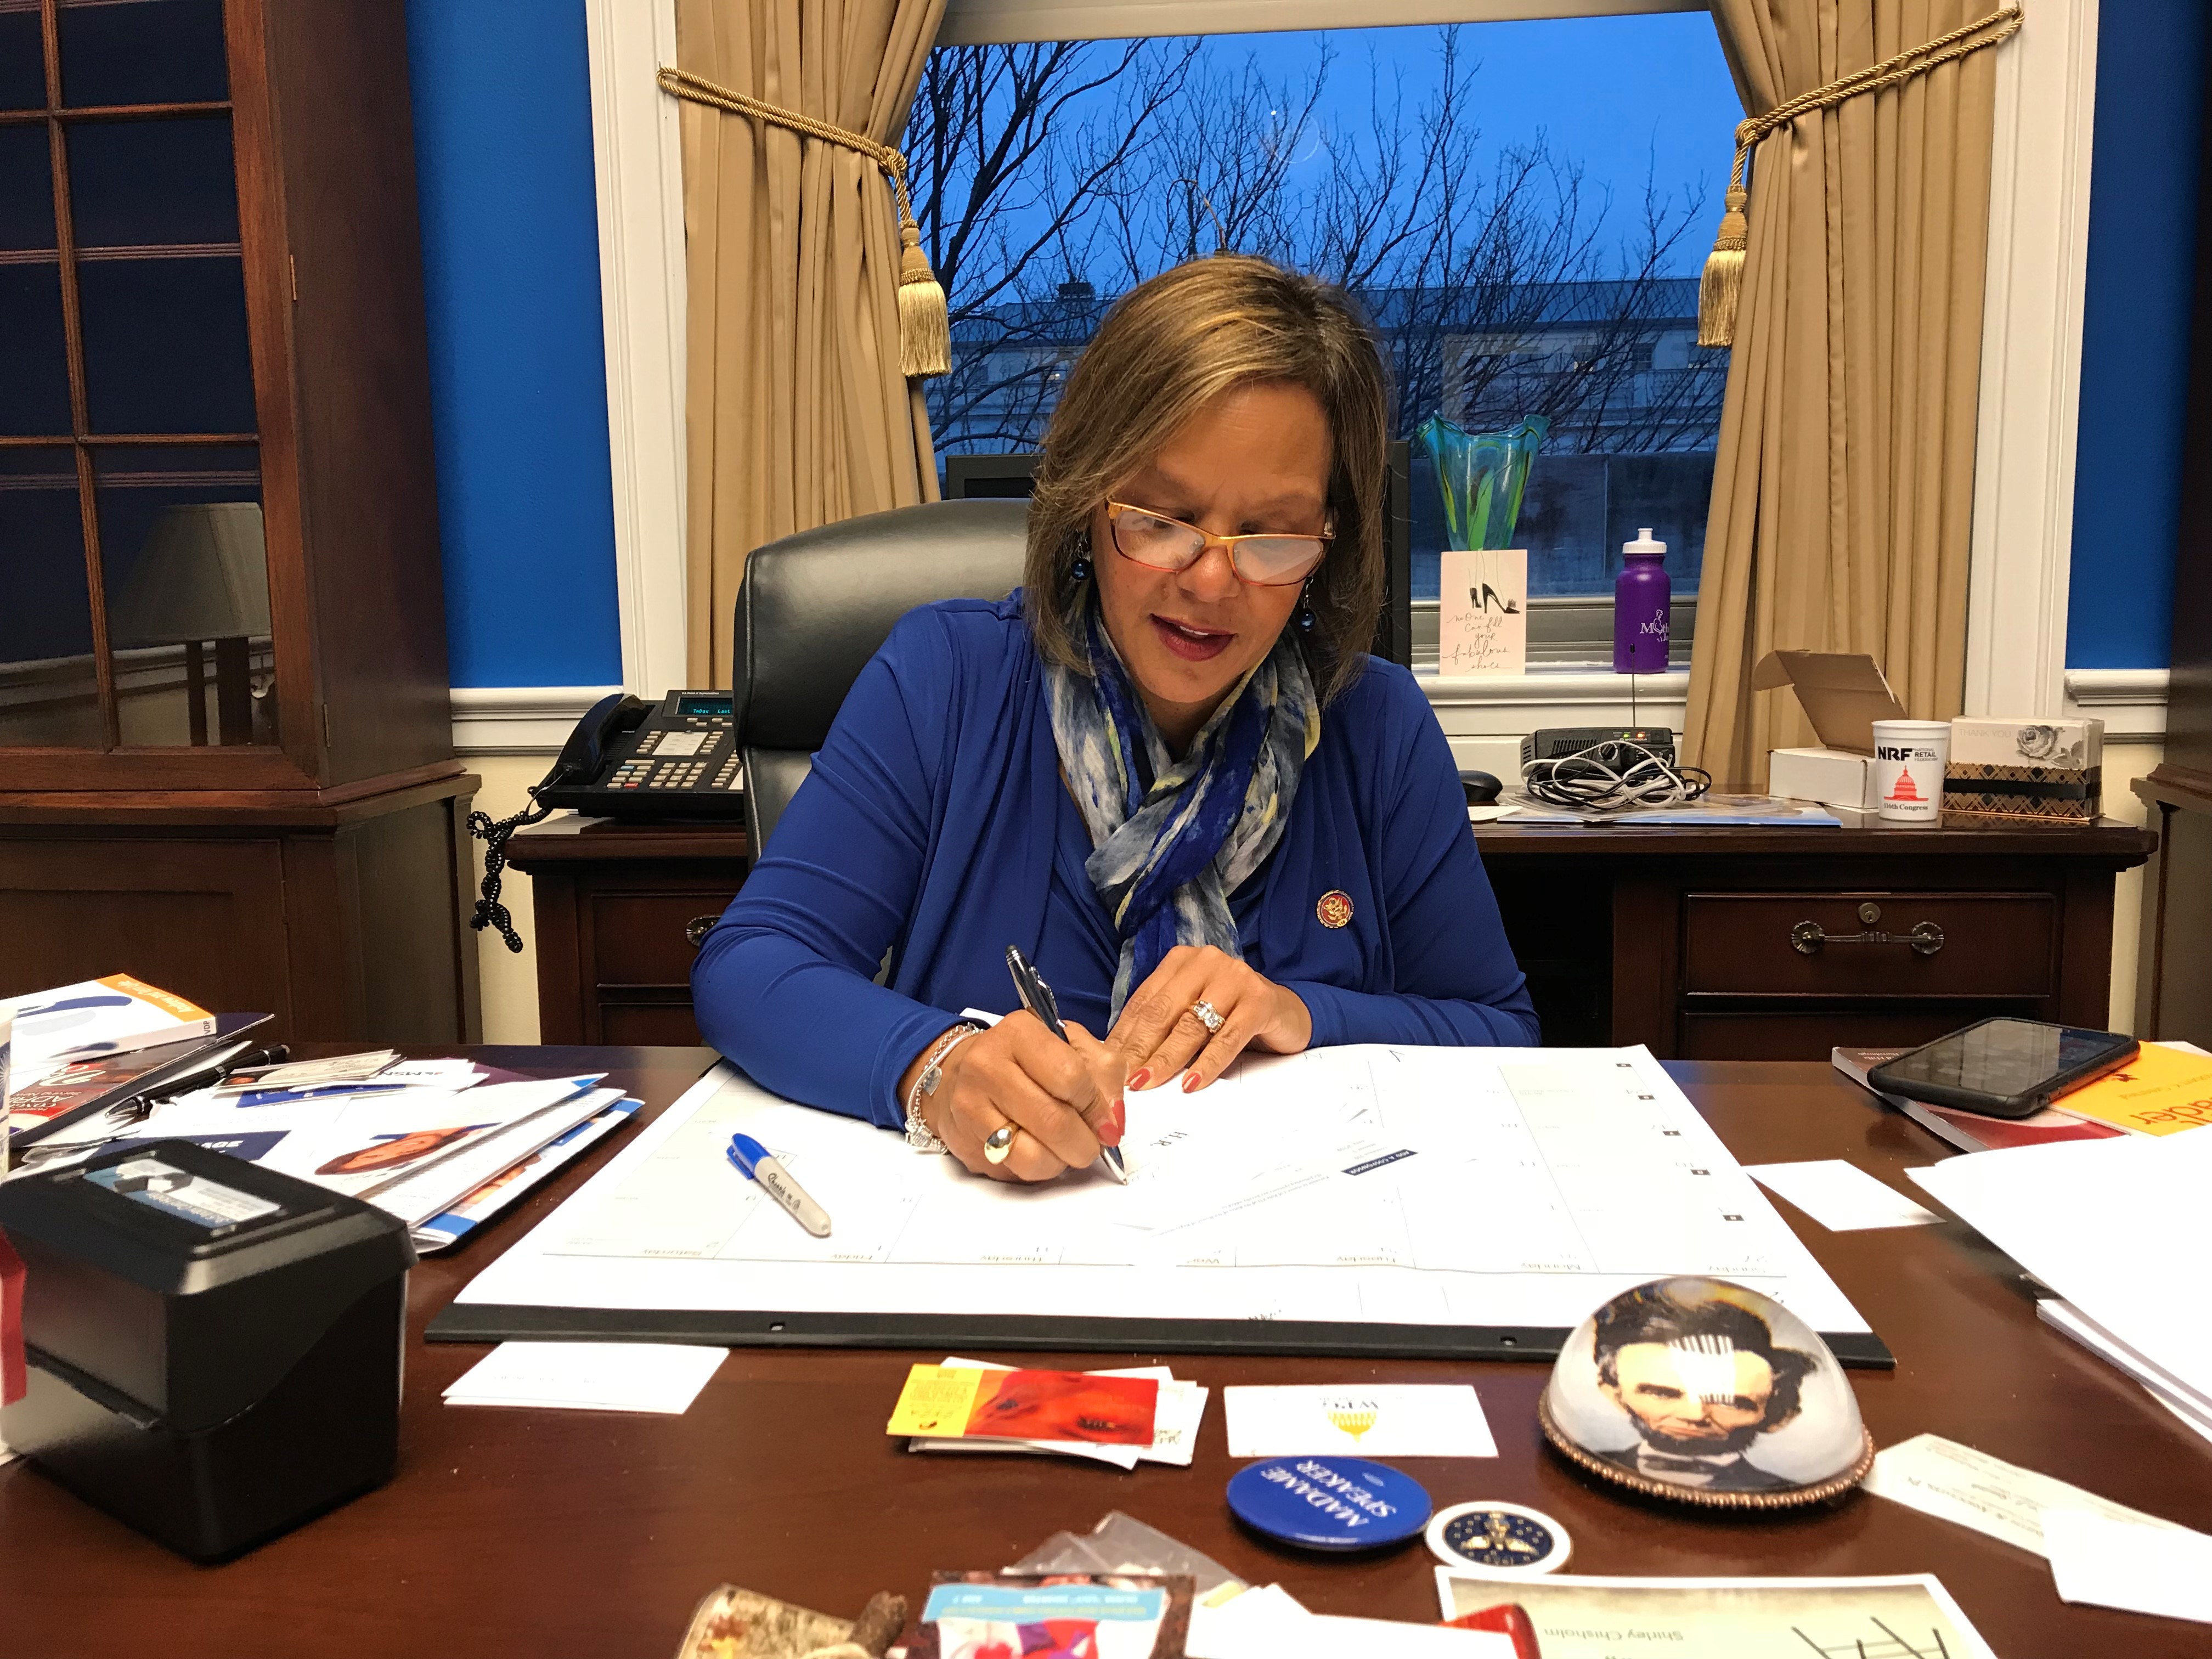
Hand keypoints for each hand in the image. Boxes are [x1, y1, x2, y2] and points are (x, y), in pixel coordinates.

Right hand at [904, 1014, 1125, 1182]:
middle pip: (1052, 1122)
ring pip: (1031, 1156)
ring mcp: (970, 1107)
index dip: (1097, 1107)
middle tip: (1092, 1145)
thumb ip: (1104, 1075)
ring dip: (1060, 1162)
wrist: (965, 1072)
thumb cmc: (1026, 1059)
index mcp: (1019, 1033)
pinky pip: (1013, 1171)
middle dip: (1084, 1143)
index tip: (1107, 1122)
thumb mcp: (1071, 1047)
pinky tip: (1038, 1150)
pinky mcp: (964, 1143)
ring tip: (1064, 1149)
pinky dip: (1036, 1169)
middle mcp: (987, 1066)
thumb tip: (1113, 1122)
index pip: (1070, 1077)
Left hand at [1109, 945, 1311, 1092]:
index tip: (1104, 1067)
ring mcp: (1235, 978)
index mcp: (1181, 962)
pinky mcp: (1259, 1001)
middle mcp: (1206, 962)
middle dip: (1139, 1049)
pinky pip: (1227, 1037)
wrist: (1286, 1013)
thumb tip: (1118, 1060)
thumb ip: (1161, 1027)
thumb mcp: (1192, 1015)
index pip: (1144, 1002)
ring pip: (1192, 1024)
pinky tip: (1191, 1084)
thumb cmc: (1230, 1017)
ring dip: (1167, 1058)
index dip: (1123, 1036)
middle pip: (1163, 1012)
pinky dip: (1207, 1063)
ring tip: (1148, 1083)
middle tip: (1120, 1081)